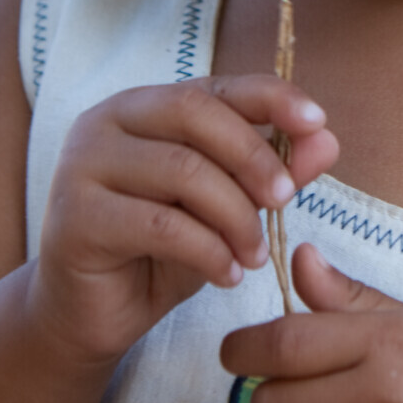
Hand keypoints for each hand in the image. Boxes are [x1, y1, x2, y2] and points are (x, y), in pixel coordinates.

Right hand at [28, 76, 338, 366]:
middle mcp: (106, 121)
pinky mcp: (75, 219)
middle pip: (195, 114)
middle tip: (288, 200)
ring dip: (235, 215)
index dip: (269, 96)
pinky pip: (161, 224)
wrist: (89, 316)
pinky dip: (208, 250)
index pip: (215, 86)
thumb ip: (272, 172)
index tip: (317, 120)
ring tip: (257, 255)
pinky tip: (229, 274)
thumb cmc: (160, 252)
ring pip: (182, 170)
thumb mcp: (226, 208)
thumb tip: (327, 139)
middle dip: (254, 155)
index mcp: (144, 106)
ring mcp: (81, 165)